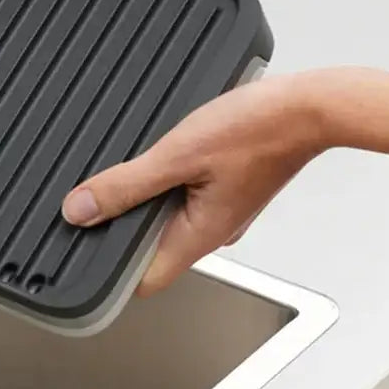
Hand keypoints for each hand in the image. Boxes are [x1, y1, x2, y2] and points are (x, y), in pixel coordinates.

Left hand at [61, 73, 327, 295]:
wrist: (307, 107)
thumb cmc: (257, 130)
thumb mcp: (176, 155)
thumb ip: (126, 185)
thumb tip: (80, 209)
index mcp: (199, 236)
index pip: (145, 280)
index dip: (109, 272)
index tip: (81, 250)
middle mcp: (211, 230)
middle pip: (150, 247)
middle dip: (119, 225)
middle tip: (92, 198)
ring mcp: (220, 209)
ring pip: (165, 217)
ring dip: (140, 199)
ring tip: (125, 171)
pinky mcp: (226, 186)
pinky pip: (183, 194)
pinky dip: (163, 181)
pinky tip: (156, 156)